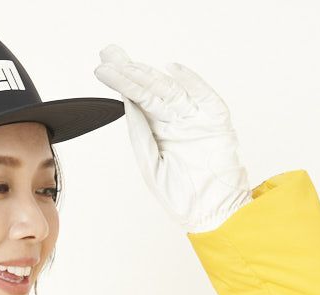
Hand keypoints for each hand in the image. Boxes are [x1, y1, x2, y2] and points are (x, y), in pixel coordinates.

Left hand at [93, 46, 251, 232]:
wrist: (213, 214)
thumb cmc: (183, 197)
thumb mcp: (152, 166)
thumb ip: (141, 136)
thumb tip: (128, 105)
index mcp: (159, 131)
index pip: (138, 100)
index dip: (121, 82)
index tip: (103, 66)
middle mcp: (176, 120)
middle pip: (150, 89)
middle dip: (129, 71)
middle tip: (108, 55)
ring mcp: (195, 118)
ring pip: (170, 91)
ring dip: (150, 76)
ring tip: (129, 65)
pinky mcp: (215, 121)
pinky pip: (203, 97)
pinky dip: (190, 83)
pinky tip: (172, 71)